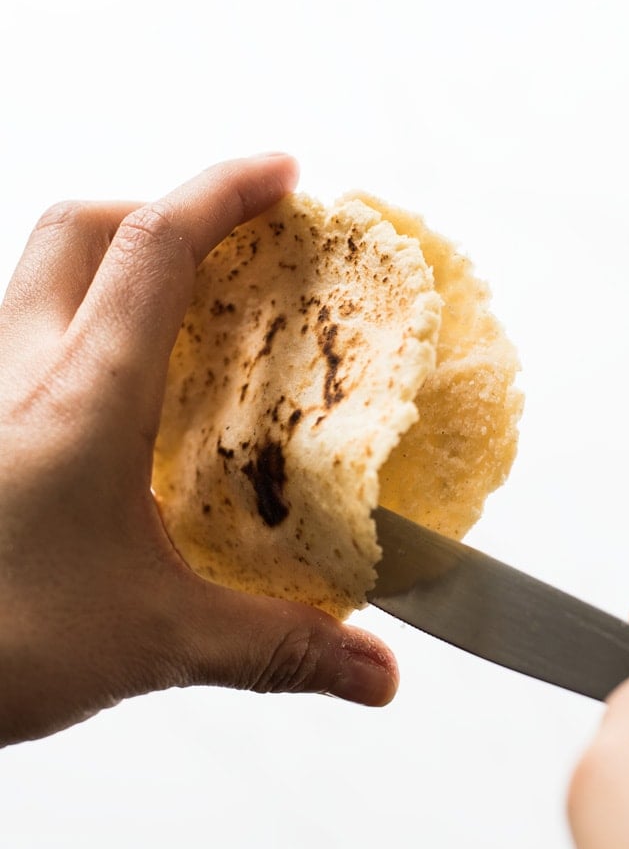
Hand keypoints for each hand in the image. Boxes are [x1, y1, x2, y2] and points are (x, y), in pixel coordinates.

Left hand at [0, 154, 397, 746]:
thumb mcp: (154, 638)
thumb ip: (276, 648)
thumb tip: (374, 673)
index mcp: (84, 399)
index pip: (156, 247)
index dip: (225, 192)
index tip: (284, 175)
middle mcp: (22, 373)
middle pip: (82, 229)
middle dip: (162, 212)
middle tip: (231, 252)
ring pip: (43, 278)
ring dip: (116, 269)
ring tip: (187, 319)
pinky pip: (24, 339)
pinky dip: (83, 334)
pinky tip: (121, 407)